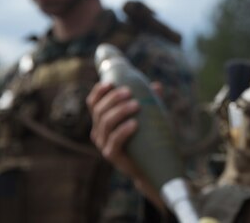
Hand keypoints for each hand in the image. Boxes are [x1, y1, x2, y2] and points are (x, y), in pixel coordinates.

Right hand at [86, 81, 164, 206]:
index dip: (99, 92)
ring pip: (105, 123)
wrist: (151, 166)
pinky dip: (123, 130)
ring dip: (120, 111)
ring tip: (136, 105)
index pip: (93, 103)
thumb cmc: (147, 138)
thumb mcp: (148, 117)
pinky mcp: (111, 155)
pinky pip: (114, 141)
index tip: (110, 83)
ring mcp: (104, 144)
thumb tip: (156, 86)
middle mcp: (99, 131)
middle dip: (113, 98)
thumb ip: (150, 101)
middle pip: (99, 110)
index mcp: (103, 120)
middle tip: (129, 92)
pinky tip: (134, 123)